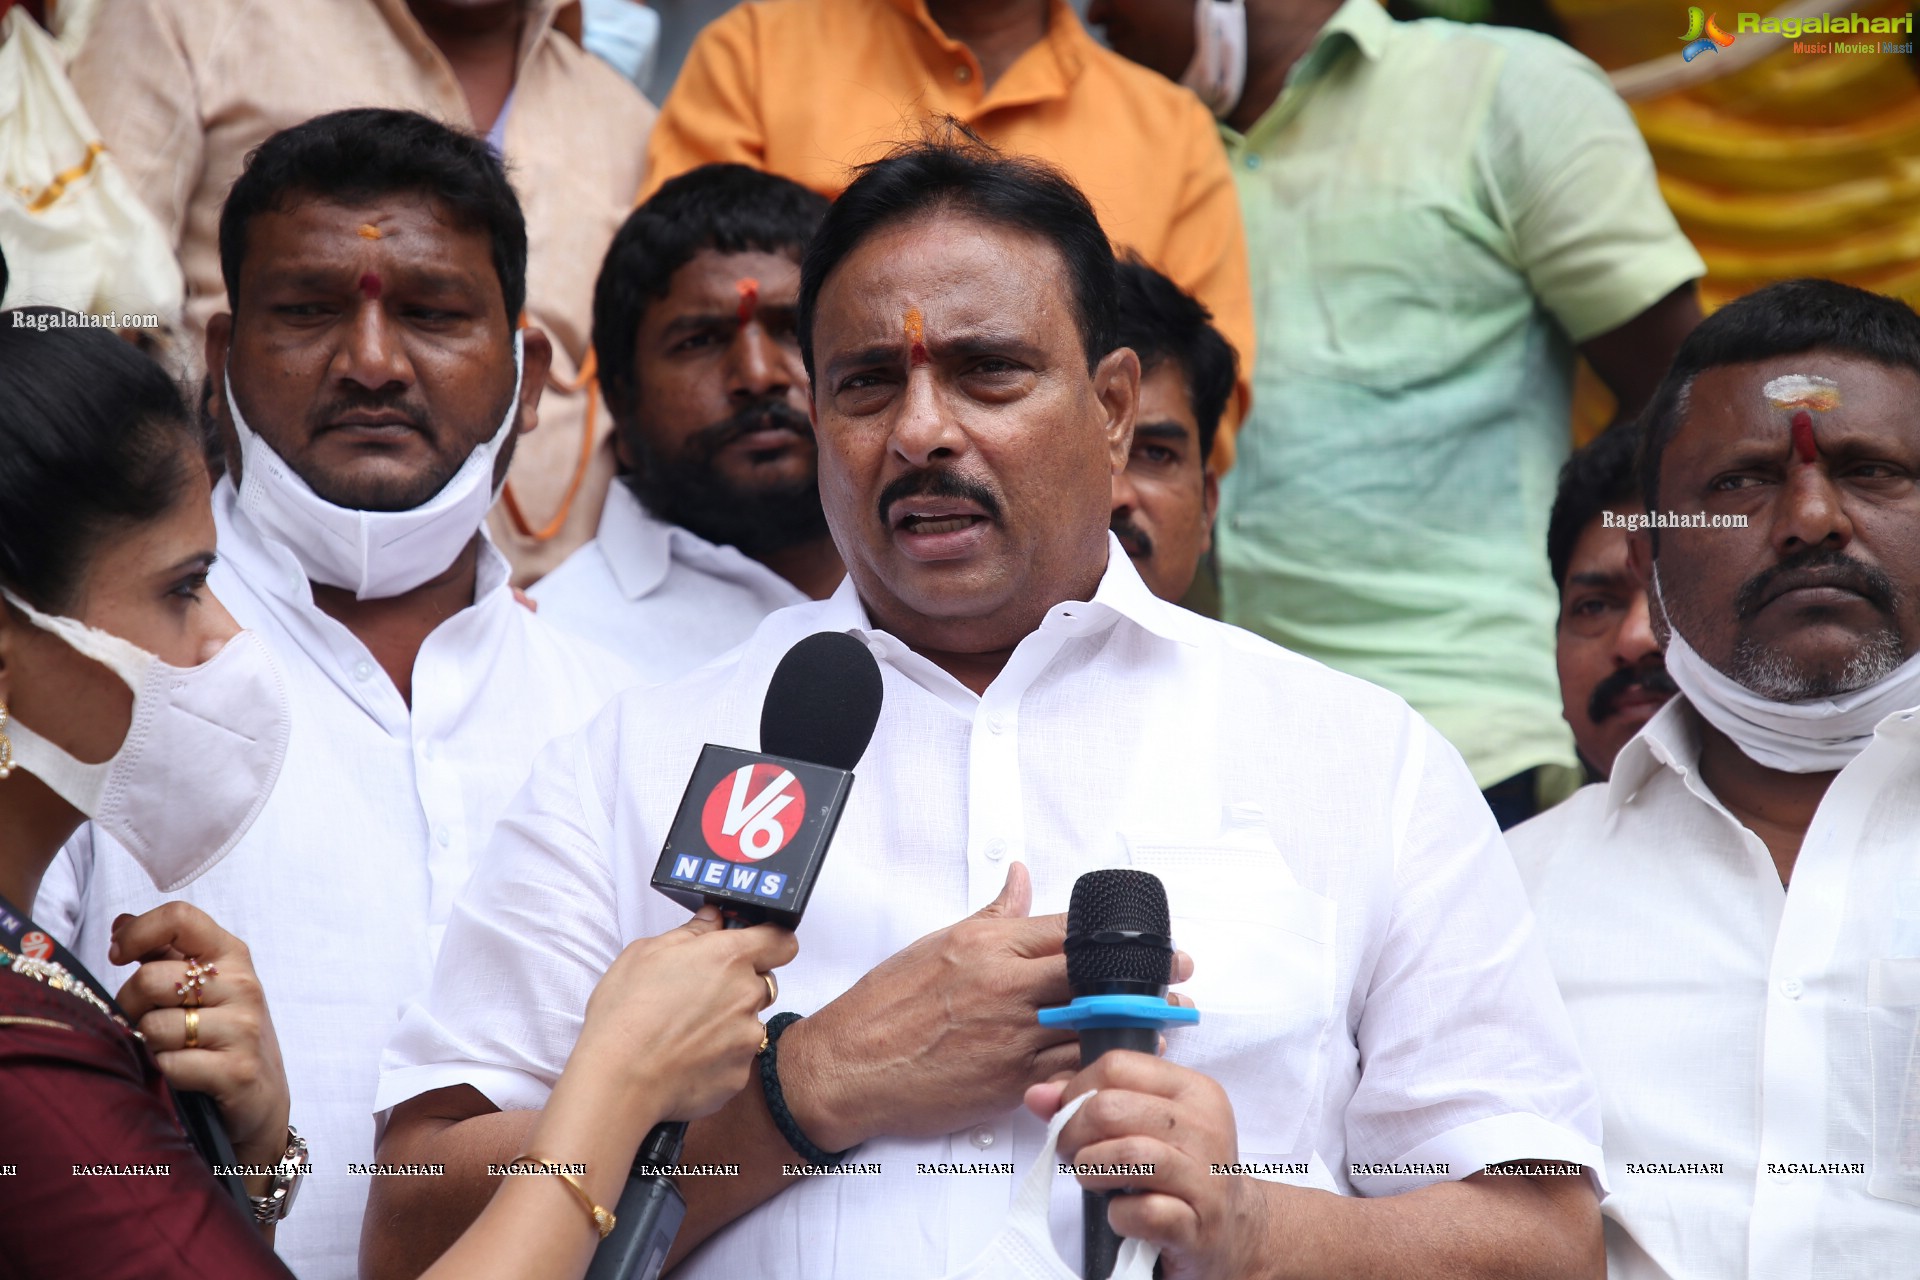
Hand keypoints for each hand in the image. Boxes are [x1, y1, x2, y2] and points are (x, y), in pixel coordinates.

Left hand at [110, 903, 290, 1172]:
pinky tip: (183, 1074)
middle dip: (131, 1005)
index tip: (120, 955)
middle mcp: (243, 985)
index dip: (138, 933)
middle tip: (145, 1020)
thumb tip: (121, 923)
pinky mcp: (237, 1071)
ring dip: (149, 1044)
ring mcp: (244, 1028)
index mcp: (232, 955)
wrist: (262, 1097)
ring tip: (171, 1049)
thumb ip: (163, 953)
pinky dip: (164, 1072)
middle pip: (151, 978)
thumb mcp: (204, 986)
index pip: (180, 918)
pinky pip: (169, 1064)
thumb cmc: (224, 1036)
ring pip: (154, 1026)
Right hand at [571, 906, 797, 1122]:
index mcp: (729, 958)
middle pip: (762, 983)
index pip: (781, 941)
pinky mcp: (740, 1073)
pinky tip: (685, 1058)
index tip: (755, 946)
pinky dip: (718, 1057)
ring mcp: (747, 1037)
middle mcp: (747, 995)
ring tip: (685, 1032)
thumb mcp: (646, 953)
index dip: (771, 942)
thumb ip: (691, 933)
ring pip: (749, 1022)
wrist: (618, 1080)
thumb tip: (713, 919)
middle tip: (700, 995)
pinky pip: (737, 1058)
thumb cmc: (625, 1014)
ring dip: (728, 1023)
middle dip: (739, 985)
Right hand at [780, 862, 1195, 1152]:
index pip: (1069, 932)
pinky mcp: (1008, 1081)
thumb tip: (1019, 876)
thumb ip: (992, 913)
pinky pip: (1068, 1071)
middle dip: (1141, 977)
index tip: (1150, 940)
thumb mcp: (938, 943)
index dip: (1117, 937)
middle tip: (1177, 977)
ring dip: (1131, 1024)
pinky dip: (1098, 1066)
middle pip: (1091, 975)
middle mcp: (1004, 987)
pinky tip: (1120, 1061)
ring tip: (1164, 1021)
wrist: (848, 1066)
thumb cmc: (884, 1007)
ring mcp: (1009, 1036)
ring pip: (1089, 1026)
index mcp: (987, 946)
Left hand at [1026, 1053, 1263, 1279]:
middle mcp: (1206, 1126)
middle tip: (1074, 1154)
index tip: (1072, 1118)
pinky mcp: (1200, 1225)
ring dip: (1092, 1171)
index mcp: (1193, 1090)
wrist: (1233, 1231)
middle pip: (1111, 1108)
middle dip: (1074, 1134)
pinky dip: (1118, 1215)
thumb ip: (1089, 1103)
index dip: (1077, 1091)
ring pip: (1128, 1154)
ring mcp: (1207, 1177)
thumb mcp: (1144, 1126)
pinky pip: (1143, 1211)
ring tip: (1092, 1179)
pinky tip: (1121, 1214)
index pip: (1117, 1065)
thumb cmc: (1180, 1171)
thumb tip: (1037, 1095)